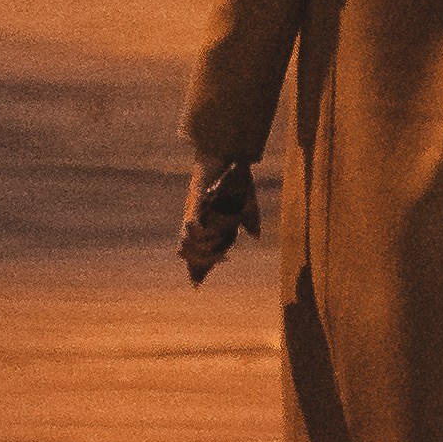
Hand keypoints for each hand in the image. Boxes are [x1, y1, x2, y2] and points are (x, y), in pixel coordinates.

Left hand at [179, 158, 255, 283]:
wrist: (230, 157)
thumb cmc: (236, 179)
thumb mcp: (247, 204)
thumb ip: (249, 221)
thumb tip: (256, 236)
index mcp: (208, 224)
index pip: (197, 250)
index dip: (196, 268)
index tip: (196, 284)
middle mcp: (197, 221)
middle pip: (188, 253)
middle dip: (199, 265)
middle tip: (219, 260)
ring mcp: (193, 214)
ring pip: (186, 245)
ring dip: (203, 251)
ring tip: (217, 246)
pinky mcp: (194, 205)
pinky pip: (191, 229)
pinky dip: (201, 236)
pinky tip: (212, 232)